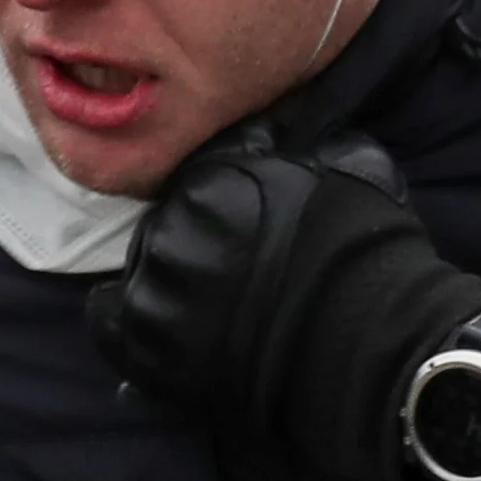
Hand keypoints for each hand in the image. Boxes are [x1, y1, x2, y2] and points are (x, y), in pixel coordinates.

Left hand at [92, 124, 480, 480]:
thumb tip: (279, 128)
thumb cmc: (367, 254)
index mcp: (214, 181)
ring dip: (166, 276)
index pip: (203, 167)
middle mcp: (173, 232)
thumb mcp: (350, 164)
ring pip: (142, 269)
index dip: (228, 190)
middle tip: (230, 260)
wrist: (370, 350)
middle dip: (194, 233)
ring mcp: (157, 294)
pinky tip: (146, 317)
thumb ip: (303, 141)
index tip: (247, 210)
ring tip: (200, 296)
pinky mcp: (149, 352)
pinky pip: (110, 323)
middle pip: (166, 221)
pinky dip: (120, 317)